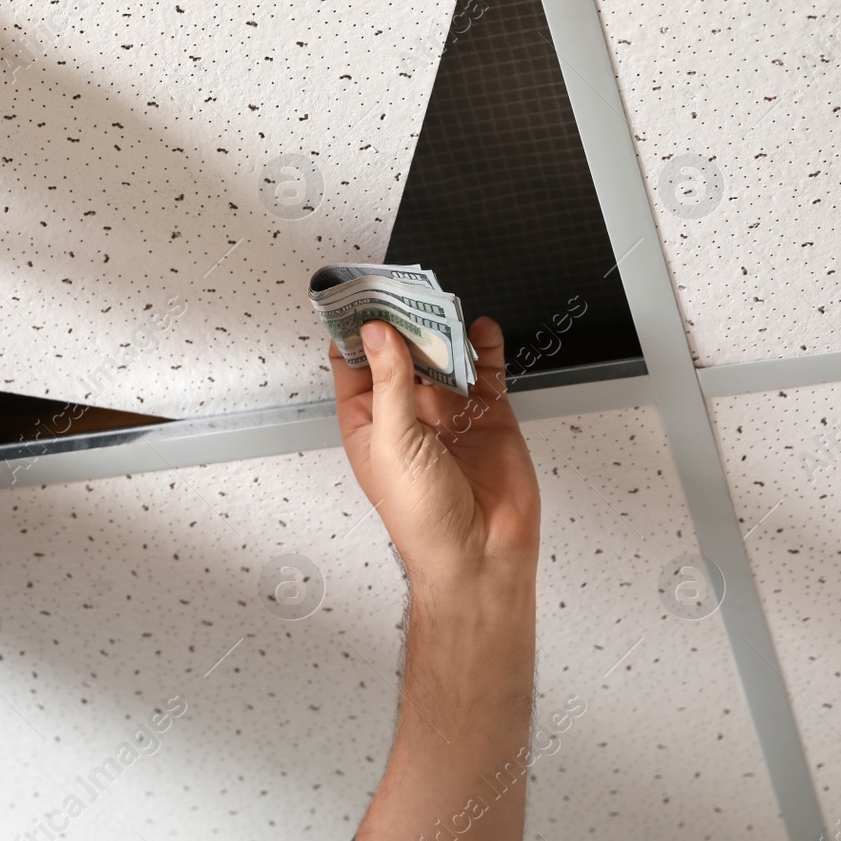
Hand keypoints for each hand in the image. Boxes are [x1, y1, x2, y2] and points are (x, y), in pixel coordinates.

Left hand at [328, 316, 540, 590]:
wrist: (480, 555)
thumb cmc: (423, 520)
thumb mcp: (393, 443)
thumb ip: (389, 384)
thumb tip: (377, 335)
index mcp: (368, 421)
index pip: (353, 361)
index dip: (353, 328)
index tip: (356, 293)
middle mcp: (406, 413)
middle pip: (399, 350)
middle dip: (401, 319)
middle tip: (403, 285)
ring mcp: (447, 411)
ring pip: (441, 354)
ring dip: (440, 329)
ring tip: (438, 300)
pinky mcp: (487, 415)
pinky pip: (485, 369)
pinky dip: (484, 346)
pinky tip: (480, 328)